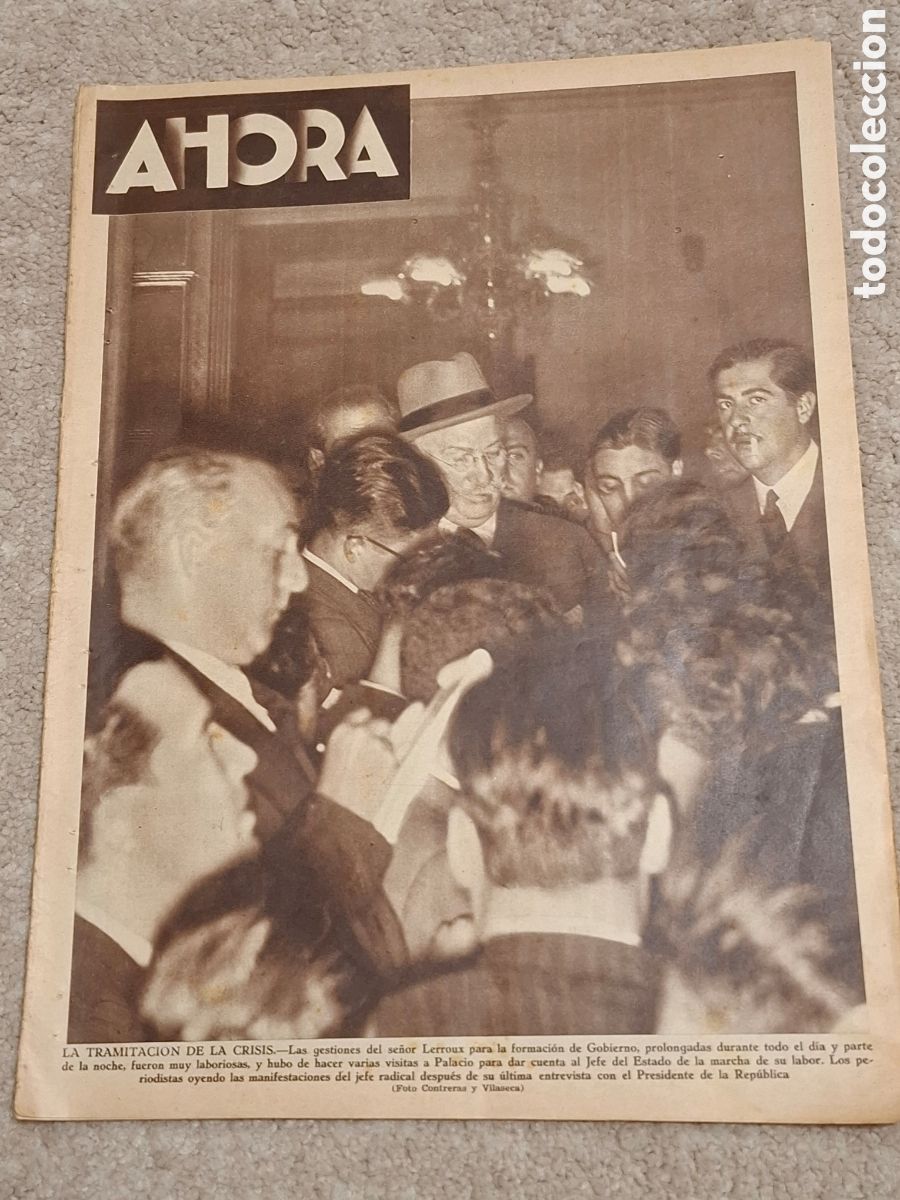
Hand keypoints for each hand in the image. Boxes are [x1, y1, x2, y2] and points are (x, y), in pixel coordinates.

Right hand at [317, 709, 398, 824]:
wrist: (343, 811)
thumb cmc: (333, 788)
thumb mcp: (333, 754)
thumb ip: (350, 737)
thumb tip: (367, 725)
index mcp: (342, 731)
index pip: (363, 713)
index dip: (367, 722)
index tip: (369, 730)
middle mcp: (362, 733)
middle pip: (383, 723)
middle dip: (381, 734)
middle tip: (373, 753)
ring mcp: (379, 745)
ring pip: (392, 740)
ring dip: (387, 750)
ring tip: (373, 770)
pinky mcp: (392, 760)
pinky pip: (398, 755)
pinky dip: (393, 764)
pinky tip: (379, 776)